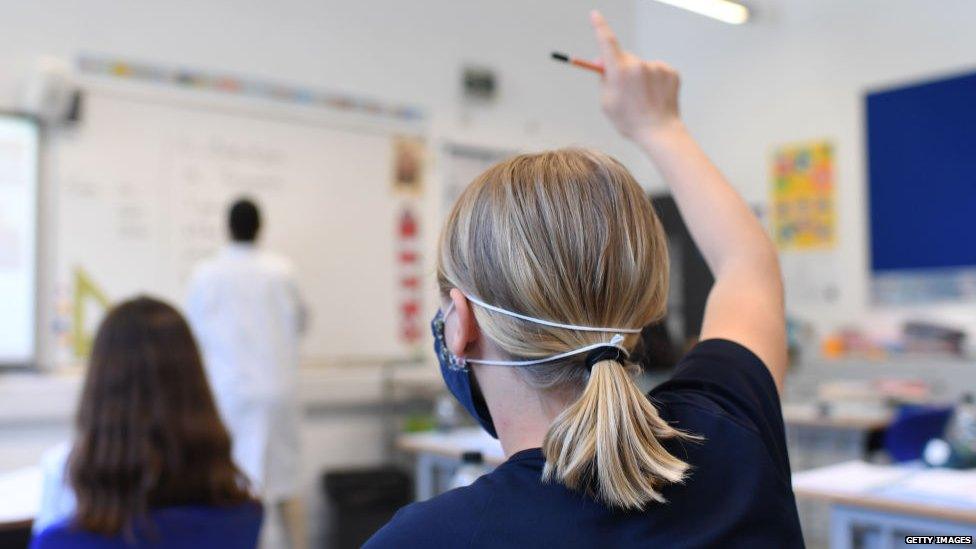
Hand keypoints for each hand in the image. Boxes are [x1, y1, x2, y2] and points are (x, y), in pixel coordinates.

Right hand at [590, 11, 682, 143]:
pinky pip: (656, 71)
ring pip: (642, 66)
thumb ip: (603, 79)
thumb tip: (603, 61)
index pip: (607, 41)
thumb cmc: (629, 121)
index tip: (595, 14)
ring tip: (641, 98)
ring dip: (638, 76)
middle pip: (624, 57)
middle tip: (620, 86)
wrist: (659, 132)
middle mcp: (639, 65)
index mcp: (620, 72)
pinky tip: (654, 96)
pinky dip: (654, 80)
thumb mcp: (607, 103)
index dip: (599, 26)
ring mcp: (657, 67)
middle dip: (620, 66)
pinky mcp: (671, 72)